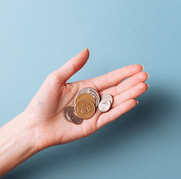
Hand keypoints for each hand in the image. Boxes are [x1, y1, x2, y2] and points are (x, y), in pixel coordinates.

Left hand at [22, 48, 148, 151]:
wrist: (35, 126)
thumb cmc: (41, 103)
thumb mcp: (56, 79)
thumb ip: (73, 66)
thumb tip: (87, 50)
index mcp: (85, 88)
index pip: (109, 79)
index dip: (123, 73)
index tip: (137, 68)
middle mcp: (92, 100)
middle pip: (116, 90)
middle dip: (131, 83)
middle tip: (146, 77)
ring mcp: (94, 113)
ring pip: (116, 102)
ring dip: (130, 94)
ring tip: (143, 87)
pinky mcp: (93, 125)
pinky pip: (110, 116)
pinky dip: (121, 109)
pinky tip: (132, 102)